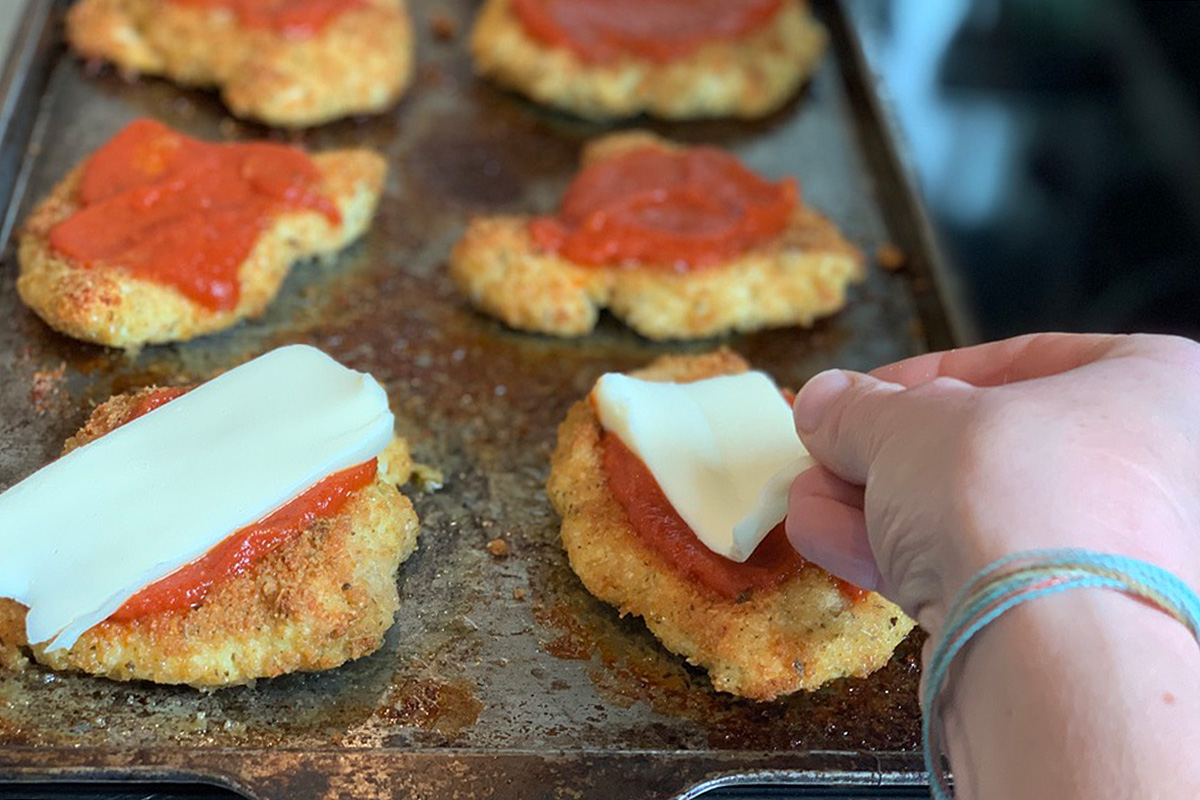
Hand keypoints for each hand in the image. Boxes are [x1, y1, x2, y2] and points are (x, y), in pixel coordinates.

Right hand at [786, 332, 1199, 635]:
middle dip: (885, 455)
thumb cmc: (1018, 494)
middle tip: (828, 455)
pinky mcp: (1064, 627)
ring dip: (875, 508)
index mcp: (1154, 389)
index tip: (862, 397)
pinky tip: (832, 542)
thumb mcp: (911, 422)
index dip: (923, 377)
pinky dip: (899, 557)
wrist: (1054, 649)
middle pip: (986, 450)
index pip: (1022, 364)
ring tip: (809, 501)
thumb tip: (828, 403)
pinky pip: (974, 573)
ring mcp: (1112, 558)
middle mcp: (1152, 475)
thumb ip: (862, 410)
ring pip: (971, 518)